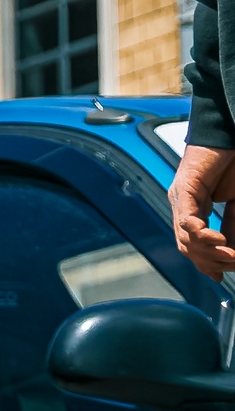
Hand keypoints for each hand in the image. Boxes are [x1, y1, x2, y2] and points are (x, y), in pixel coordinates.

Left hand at [174, 145, 234, 279]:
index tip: (223, 275)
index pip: (193, 246)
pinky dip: (201, 232)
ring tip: (230, 256)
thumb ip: (232, 225)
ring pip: (185, 237)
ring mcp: (180, 197)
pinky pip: (187, 217)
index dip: (207, 264)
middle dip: (211, 261)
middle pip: (187, 247)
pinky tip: (217, 239)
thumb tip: (230, 249)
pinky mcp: (185, 187)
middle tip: (232, 265)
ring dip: (209, 252)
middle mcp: (182, 206)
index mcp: (193, 209)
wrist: (228, 135)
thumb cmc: (234, 163)